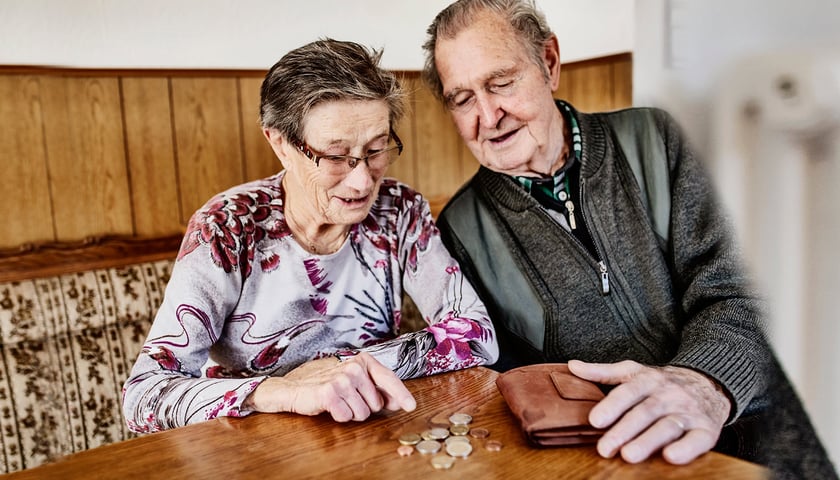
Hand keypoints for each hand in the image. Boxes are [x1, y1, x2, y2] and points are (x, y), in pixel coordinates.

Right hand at [244, 352, 415, 421]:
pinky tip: (330, 406)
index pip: (388, 378)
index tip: (410, 406)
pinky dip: (339, 416)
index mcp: (363, 361)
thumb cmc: (328, 384)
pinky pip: (346, 416)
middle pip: (376, 404)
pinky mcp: (330, 392)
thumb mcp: (356, 382)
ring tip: (339, 402)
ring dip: (352, 413)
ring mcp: (342, 379)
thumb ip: (378, 389)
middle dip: (365, 408)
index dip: (401, 394)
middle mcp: (354, 367)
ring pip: (363, 413)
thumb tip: (398, 401)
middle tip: (348, 399)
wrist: (296, 387)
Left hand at [568, 359, 730, 464]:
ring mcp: (689, 412)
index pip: (628, 392)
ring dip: (648, 441)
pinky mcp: (707, 430)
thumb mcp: (633, 372)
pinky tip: (670, 457)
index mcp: (649, 380)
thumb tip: (572, 366)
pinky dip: (686, 449)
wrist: (709, 385)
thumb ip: (603, 372)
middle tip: (605, 448)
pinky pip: (698, 440)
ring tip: (629, 456)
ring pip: (668, 426)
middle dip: (624, 430)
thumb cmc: (662, 383)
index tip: (594, 421)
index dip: (611, 406)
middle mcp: (669, 395)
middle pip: (645, 412)